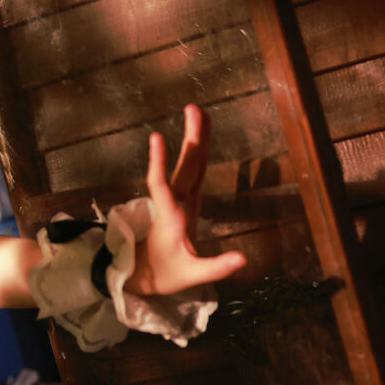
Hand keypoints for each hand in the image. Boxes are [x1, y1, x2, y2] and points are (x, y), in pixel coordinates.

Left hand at [127, 104, 246, 295]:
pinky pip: (189, 174)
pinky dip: (195, 156)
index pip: (162, 186)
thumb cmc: (163, 275)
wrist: (140, 275)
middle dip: (191, 139)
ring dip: (194, 141)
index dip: (159, 163)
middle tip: (195, 109)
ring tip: (198, 113)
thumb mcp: (190, 275)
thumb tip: (243, 259)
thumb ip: (216, 267)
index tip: (156, 137)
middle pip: (185, 167)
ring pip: (188, 167)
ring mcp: (178, 202)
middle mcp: (173, 204)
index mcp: (172, 218)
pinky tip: (197, 142)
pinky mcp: (182, 204)